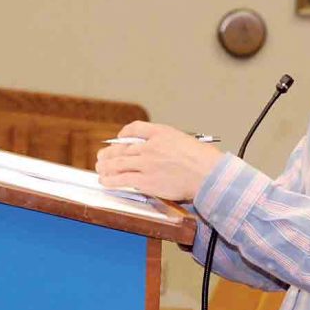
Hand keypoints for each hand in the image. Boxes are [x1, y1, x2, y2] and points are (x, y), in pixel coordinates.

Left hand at [96, 121, 223, 201]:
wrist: (209, 175)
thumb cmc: (204, 161)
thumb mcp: (185, 142)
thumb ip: (168, 145)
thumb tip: (154, 153)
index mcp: (162, 133)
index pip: (136, 128)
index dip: (124, 134)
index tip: (120, 138)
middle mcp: (151, 146)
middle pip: (122, 147)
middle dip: (109, 153)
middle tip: (102, 157)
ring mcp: (147, 163)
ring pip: (118, 163)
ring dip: (106, 167)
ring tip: (100, 170)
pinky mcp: (146, 181)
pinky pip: (122, 179)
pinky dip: (111, 180)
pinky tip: (105, 181)